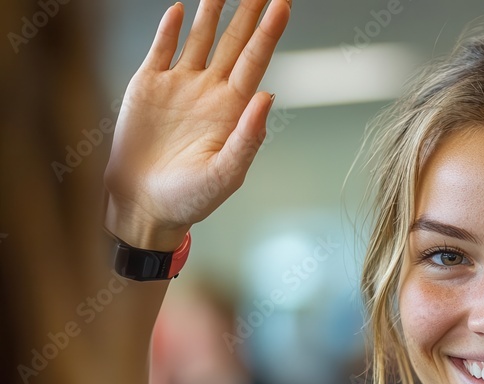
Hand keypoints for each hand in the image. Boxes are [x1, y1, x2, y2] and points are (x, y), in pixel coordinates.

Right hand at [104, 0, 290, 249]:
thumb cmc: (189, 199)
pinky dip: (170, 28)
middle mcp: (210, 92)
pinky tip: (181, 9)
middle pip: (234, 42)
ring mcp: (179, 86)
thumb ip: (248, 137)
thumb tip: (268, 97)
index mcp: (232, 111)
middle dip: (248, 13)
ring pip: (201, 38)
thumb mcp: (226, 174)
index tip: (283, 4)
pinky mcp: (148, 86)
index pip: (255, 61)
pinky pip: (162, 49)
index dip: (269, 32)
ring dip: (212, 11)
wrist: (144, 206)